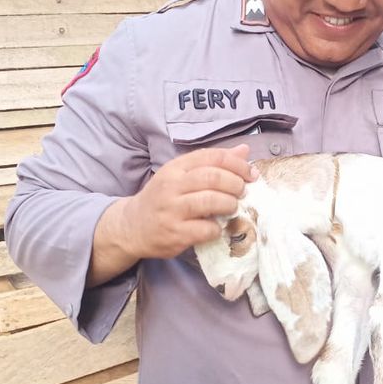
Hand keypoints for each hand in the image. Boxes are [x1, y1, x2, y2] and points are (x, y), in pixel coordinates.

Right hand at [121, 144, 256, 258]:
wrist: (132, 226)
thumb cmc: (163, 198)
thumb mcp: (182, 175)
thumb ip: (212, 163)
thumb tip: (243, 150)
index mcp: (176, 167)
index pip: (212, 157)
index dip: (237, 164)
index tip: (251, 174)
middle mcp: (172, 186)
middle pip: (213, 177)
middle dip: (236, 184)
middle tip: (242, 192)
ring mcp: (172, 210)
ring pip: (211, 201)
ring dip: (229, 204)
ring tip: (231, 208)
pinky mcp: (175, 233)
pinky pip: (206, 229)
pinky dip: (217, 228)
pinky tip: (215, 227)